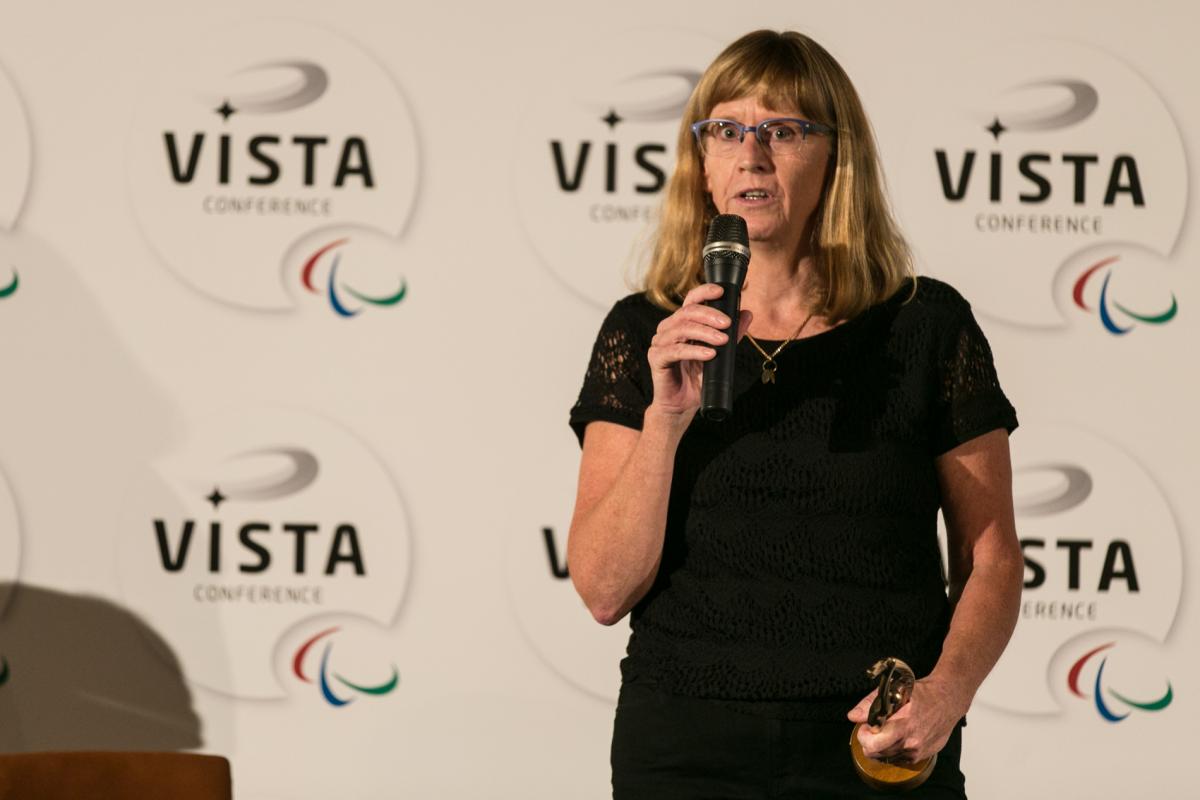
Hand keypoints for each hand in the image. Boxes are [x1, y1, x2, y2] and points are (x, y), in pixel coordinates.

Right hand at [646, 284, 750, 420]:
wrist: (682, 404)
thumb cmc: (697, 378)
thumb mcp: (719, 353)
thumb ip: (732, 334)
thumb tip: (746, 314)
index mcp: (681, 323)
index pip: (691, 301)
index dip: (704, 292)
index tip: (722, 291)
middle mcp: (668, 329)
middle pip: (687, 312)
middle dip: (710, 315)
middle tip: (727, 324)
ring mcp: (659, 342)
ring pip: (681, 329)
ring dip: (705, 333)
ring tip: (723, 340)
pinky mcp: (656, 358)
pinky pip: (675, 351)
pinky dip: (694, 351)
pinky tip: (709, 354)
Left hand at [847, 675, 968, 764]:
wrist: (949, 699)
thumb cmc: (923, 693)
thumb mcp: (894, 690)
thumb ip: (870, 704)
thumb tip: (853, 716)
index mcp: (902, 725)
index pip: (874, 744)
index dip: (864, 736)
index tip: (865, 726)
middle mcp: (910, 742)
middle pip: (877, 753)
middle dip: (869, 741)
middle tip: (873, 728)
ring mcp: (917, 751)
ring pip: (886, 757)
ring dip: (881, 746)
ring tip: (887, 730)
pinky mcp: (922, 755)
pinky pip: (899, 758)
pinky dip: (893, 750)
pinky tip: (898, 736)